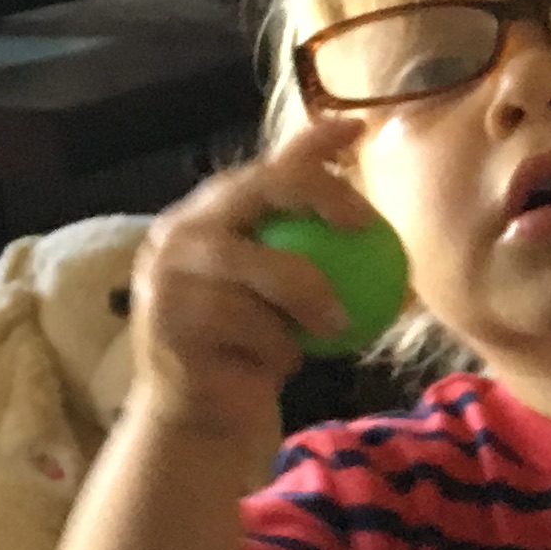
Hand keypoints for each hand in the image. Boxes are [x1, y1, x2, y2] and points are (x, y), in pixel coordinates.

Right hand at [119, 120, 382, 448]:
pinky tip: (283, 360)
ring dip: (308, 297)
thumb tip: (381, 222)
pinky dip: (280, 344)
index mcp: (211, 216)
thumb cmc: (257, 349)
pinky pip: (249, 322)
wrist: (204, 418)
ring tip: (334, 324)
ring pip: (260, 265)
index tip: (360, 132)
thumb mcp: (290, 295)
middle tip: (366, 224)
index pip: (268, 167)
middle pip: (260, 189)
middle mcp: (182, 232)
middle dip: (320, 194)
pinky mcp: (169, 318)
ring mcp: (169, 273)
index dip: (313, 144)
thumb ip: (316, 252)